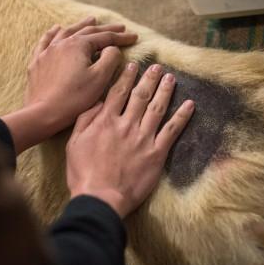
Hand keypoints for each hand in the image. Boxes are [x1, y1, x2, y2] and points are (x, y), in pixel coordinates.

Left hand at [1, 17, 137, 153]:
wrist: (44, 113)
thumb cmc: (75, 97)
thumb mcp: (100, 78)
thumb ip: (111, 58)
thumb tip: (113, 48)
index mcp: (78, 45)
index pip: (105, 37)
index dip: (121, 37)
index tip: (135, 37)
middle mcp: (62, 43)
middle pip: (87, 31)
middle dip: (105, 29)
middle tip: (120, 27)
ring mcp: (47, 51)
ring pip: (67, 32)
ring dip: (81, 25)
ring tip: (91, 19)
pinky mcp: (38, 62)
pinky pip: (46, 41)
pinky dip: (53, 33)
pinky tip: (57, 28)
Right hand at [66, 63, 194, 217]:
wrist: (101, 198)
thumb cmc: (83, 174)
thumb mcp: (74, 143)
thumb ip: (85, 120)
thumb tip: (98, 102)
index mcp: (105, 121)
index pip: (118, 92)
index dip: (127, 77)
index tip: (133, 66)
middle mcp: (126, 125)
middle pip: (140, 96)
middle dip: (149, 79)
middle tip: (157, 67)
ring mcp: (143, 138)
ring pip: (157, 108)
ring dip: (165, 91)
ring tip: (171, 78)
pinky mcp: (157, 153)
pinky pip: (172, 130)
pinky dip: (182, 116)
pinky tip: (190, 104)